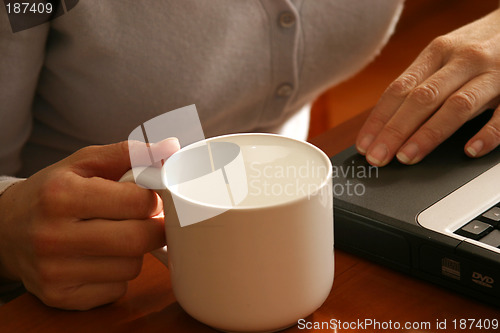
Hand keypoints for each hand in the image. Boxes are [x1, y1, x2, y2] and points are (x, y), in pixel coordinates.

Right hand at [0, 139, 178, 309]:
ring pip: (131, 267)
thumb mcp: (84, 162)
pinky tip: (101, 258)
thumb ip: (129, 153)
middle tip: (147, 220)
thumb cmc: (53, 191)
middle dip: (154, 228)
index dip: (153, 199)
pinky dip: (119, 275)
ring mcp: (54, 271)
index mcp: (61, 196)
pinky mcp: (59, 296)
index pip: (138, 202)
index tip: (150, 198)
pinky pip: (117, 290)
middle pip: (138, 239)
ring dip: (135, 252)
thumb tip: (172, 147)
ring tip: (116, 236)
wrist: (6, 229)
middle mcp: (53, 236)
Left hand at [356, 8, 499, 165]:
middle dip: (395, 131)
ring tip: (407, 157)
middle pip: (422, 99)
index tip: (364, 145)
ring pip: (456, 106)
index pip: (399, 89)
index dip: (378, 119)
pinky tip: (470, 150)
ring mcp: (491, 74)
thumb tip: (384, 125)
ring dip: (428, 134)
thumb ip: (419, 84)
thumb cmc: (473, 49)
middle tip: (378, 157)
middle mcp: (461, 61)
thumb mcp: (442, 58)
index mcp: (436, 53)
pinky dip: (487, 133)